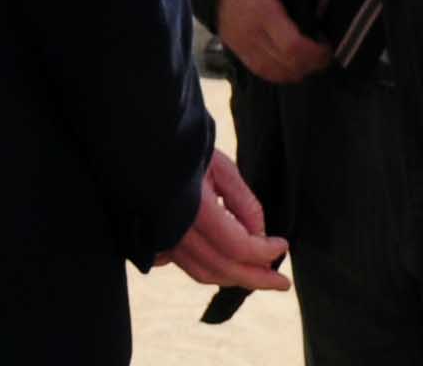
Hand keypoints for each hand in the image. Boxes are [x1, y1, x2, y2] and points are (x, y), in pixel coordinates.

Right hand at [162, 149, 287, 293]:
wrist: (140, 141)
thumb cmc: (183, 145)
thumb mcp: (221, 166)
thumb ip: (244, 204)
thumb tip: (261, 237)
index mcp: (193, 207)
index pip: (238, 246)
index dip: (264, 251)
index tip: (282, 244)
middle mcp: (173, 228)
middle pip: (222, 268)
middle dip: (256, 278)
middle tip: (281, 282)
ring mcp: (159, 237)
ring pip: (202, 272)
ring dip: (233, 278)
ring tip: (258, 275)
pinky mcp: (152, 238)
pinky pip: (183, 264)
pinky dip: (207, 269)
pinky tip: (225, 264)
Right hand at [213, 0, 333, 87]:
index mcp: (261, 11)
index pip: (292, 45)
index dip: (315, 52)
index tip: (327, 44)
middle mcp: (251, 33)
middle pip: (288, 63)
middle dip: (312, 63)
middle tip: (324, 52)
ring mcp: (243, 46)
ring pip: (277, 72)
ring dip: (299, 70)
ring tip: (311, 58)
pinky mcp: (239, 52)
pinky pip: (264, 72)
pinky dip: (282, 74)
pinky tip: (292, 64)